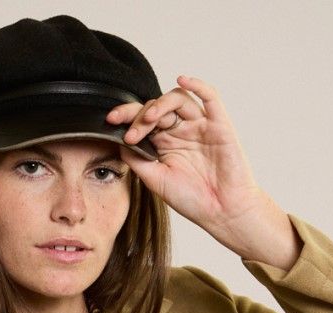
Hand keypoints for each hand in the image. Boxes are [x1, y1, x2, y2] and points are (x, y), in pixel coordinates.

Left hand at [107, 76, 301, 269]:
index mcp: (165, 143)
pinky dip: (197, 84)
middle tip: (131, 132)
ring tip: (149, 119)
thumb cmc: (193, 200)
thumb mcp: (156, 181)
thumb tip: (117, 140)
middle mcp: (181, 131)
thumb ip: (137, 160)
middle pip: (157, 107)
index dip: (126, 116)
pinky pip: (210, 97)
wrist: (222, 213)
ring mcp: (200, 126)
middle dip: (140, 116)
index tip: (110, 120)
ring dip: (160, 105)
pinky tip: (182, 79)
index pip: (143, 120)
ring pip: (178, 99)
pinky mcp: (219, 124)